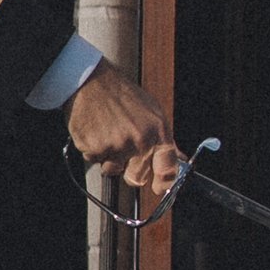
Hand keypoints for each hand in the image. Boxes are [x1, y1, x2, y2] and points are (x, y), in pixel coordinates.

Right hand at [65, 59, 179, 193]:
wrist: (91, 80)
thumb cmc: (121, 94)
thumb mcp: (151, 111)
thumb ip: (164, 138)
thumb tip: (179, 160)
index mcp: (158, 130)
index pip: (168, 167)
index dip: (164, 183)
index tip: (159, 189)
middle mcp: (141, 140)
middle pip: (137, 177)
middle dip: (130, 170)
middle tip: (122, 149)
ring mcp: (118, 146)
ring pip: (113, 170)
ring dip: (108, 158)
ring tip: (107, 132)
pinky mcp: (96, 149)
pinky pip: (94, 161)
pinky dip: (93, 150)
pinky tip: (95, 130)